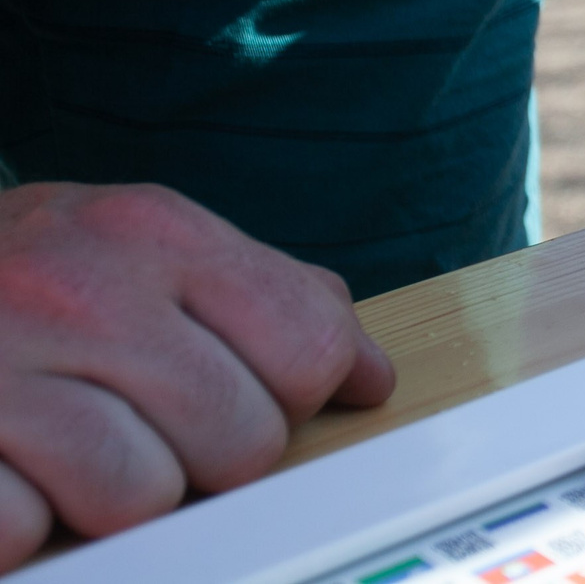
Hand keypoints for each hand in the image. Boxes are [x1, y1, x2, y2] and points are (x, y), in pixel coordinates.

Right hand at [0, 184, 393, 567]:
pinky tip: (6, 477)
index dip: (292, 393)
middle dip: (204, 456)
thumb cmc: (17, 269)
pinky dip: (19, 524)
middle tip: (141, 425)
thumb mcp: (138, 242)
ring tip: (65, 450)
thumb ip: (266, 294)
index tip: (248, 393)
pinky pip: (25, 532)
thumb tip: (370, 375)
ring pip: (142, 498)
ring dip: (111, 497)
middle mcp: (80, 290)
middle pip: (239, 440)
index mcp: (152, 231)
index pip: (307, 346)